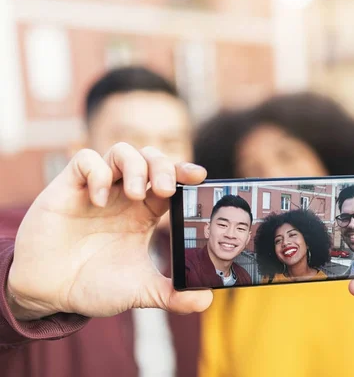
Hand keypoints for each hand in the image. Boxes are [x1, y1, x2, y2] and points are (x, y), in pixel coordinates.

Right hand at [8, 143, 212, 320]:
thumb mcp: (139, 291)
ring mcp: (98, 188)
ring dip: (135, 166)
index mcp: (145, 213)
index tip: (200, 177)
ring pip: (122, 152)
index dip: (185, 173)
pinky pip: (86, 159)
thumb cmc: (94, 285)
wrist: (49, 292)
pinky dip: (98, 172)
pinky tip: (100, 199)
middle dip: (163, 166)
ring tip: (135, 194)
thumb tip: (205, 301)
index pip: (171, 181)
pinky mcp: (68, 187)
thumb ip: (172, 294)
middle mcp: (124, 195)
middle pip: (151, 159)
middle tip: (165, 190)